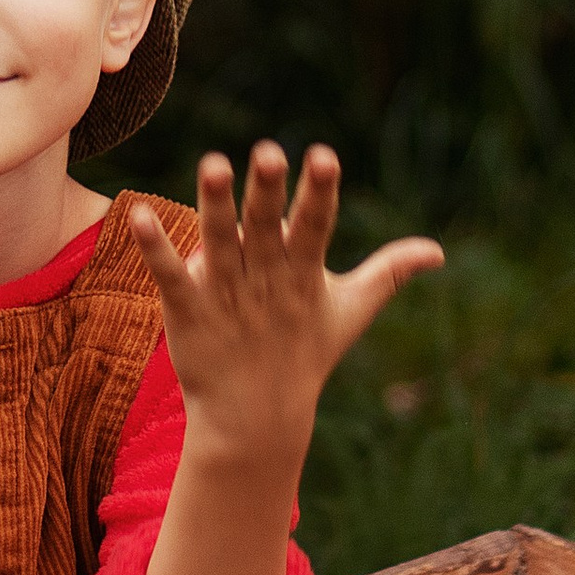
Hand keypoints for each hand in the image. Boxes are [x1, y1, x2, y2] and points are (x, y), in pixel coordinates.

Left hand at [132, 143, 437, 471]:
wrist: (254, 421)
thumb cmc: (304, 356)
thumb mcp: (349, 312)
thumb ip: (388, 273)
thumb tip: (437, 251)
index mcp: (302, 274)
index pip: (314, 227)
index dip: (318, 193)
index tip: (323, 155)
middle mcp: (264, 280)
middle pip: (265, 229)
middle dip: (268, 193)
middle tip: (268, 152)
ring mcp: (225, 296)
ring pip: (219, 243)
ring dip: (215, 206)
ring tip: (212, 163)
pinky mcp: (188, 312)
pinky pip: (170, 276)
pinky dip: (155, 249)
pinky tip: (138, 215)